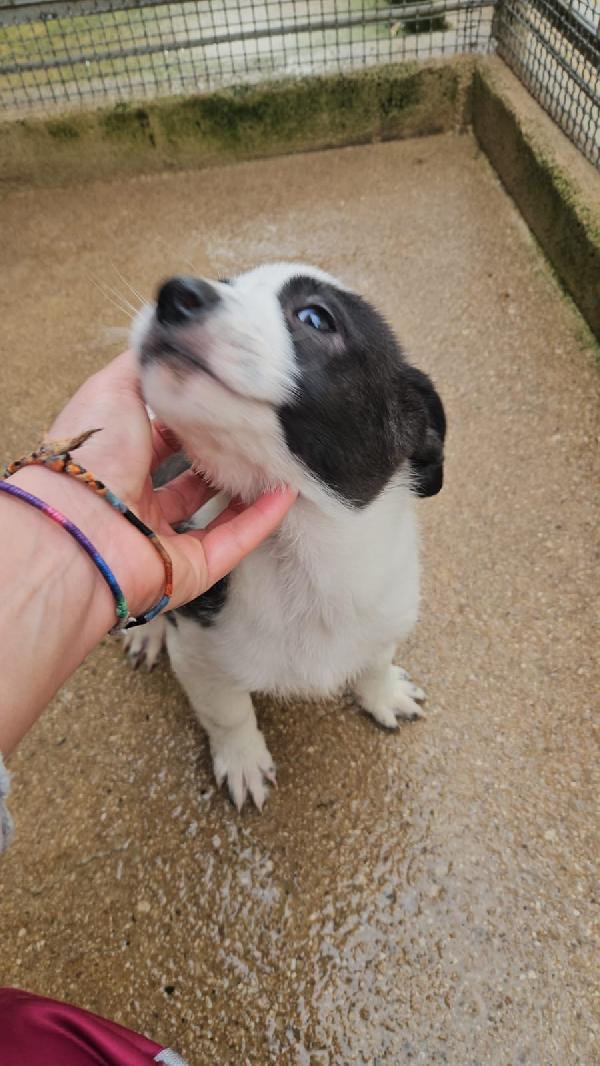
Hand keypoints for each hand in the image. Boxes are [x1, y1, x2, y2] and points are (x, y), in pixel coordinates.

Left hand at [35, 350, 296, 615]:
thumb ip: (139, 365)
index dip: (192, 421)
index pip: (160, 439)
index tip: (225, 398)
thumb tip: (163, 338)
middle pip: (190, 479)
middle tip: (259, 429)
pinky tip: (286, 493)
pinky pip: (233, 543)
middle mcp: (136, 501)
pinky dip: (261, 520)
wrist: (76, 524)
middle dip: (224, 456)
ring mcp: (162, 539)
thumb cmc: (88, 454)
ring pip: (216, 515)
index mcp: (115, 460)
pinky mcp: (188, 570)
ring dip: (249, 490)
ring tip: (281, 461)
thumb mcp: (110, 388)